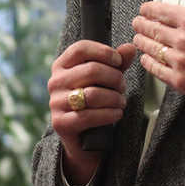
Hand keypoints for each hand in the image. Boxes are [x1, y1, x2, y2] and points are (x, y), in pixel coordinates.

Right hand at [48, 40, 136, 184]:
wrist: (84, 138)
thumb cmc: (95, 102)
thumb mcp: (106, 79)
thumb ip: (117, 63)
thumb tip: (130, 47)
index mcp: (61, 65)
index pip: (81, 48)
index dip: (104, 52)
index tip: (119, 61)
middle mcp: (55, 81)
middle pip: (91, 70)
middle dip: (115, 78)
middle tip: (122, 87)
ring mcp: (55, 102)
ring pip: (93, 94)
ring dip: (115, 98)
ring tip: (121, 101)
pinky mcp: (60, 123)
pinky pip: (89, 116)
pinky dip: (109, 114)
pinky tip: (117, 113)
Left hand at [131, 0, 184, 113]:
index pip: (159, 10)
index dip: (147, 9)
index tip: (144, 9)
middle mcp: (183, 39)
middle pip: (151, 29)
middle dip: (140, 24)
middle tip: (137, 23)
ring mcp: (180, 61)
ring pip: (150, 48)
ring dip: (141, 42)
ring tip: (138, 39)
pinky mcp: (181, 81)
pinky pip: (156, 70)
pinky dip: (148, 62)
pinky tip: (147, 59)